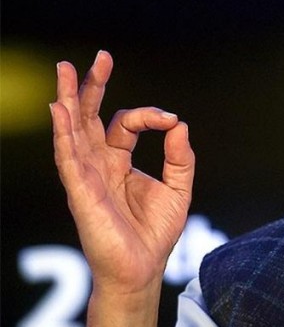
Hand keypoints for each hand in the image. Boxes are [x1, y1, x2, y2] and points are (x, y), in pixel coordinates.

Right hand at [51, 51, 194, 294]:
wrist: (142, 269)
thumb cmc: (155, 233)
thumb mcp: (178, 188)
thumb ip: (180, 156)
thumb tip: (179, 122)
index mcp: (119, 162)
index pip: (125, 124)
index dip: (148, 115)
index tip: (170, 120)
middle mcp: (98, 164)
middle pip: (89, 117)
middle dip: (92, 87)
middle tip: (99, 57)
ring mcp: (86, 176)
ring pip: (73, 130)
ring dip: (69, 99)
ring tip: (66, 70)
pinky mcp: (81, 190)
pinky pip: (68, 157)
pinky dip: (64, 132)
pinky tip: (60, 109)